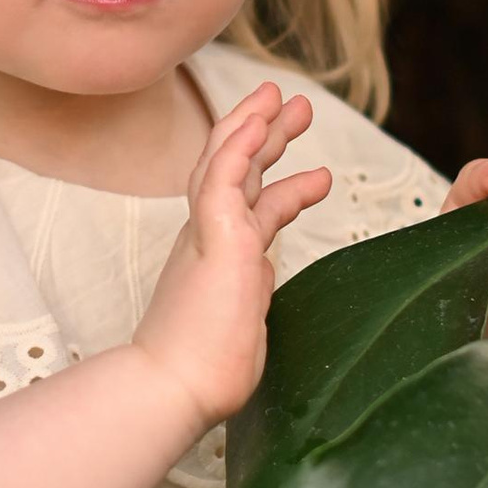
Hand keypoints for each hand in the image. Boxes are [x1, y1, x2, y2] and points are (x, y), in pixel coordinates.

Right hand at [129, 80, 330, 439]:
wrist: (174, 390)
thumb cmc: (204, 371)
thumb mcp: (245, 318)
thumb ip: (255, 287)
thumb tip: (270, 271)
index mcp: (215, 258)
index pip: (247, 208)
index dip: (277, 182)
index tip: (313, 171)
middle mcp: (206, 239)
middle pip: (234, 171)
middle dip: (265, 136)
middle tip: (292, 104)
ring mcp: (208, 235)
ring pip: (226, 163)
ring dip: (254, 126)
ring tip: (285, 97)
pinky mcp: (212, 238)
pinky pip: (221, 178)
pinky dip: (238, 145)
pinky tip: (257, 120)